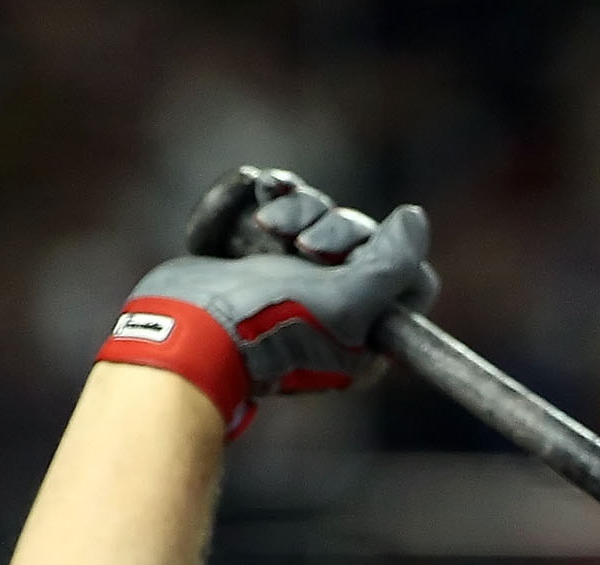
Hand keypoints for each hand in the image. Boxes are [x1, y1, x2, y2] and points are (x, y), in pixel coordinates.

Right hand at [93, 166, 438, 434]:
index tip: (344, 257)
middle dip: (329, 227)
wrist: (185, 329)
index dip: (382, 251)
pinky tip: (255, 196)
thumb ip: (392, 265)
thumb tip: (414, 219)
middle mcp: (334, 309)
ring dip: (295, 208)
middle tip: (300, 246)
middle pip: (359, 238)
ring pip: (316, 214)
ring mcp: (291, 280)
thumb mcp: (345, 303)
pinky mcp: (251, 256)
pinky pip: (275, 203)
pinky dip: (264, 195)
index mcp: (366, 334)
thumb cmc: (268, 326)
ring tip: (265, 227)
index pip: (405, 275)